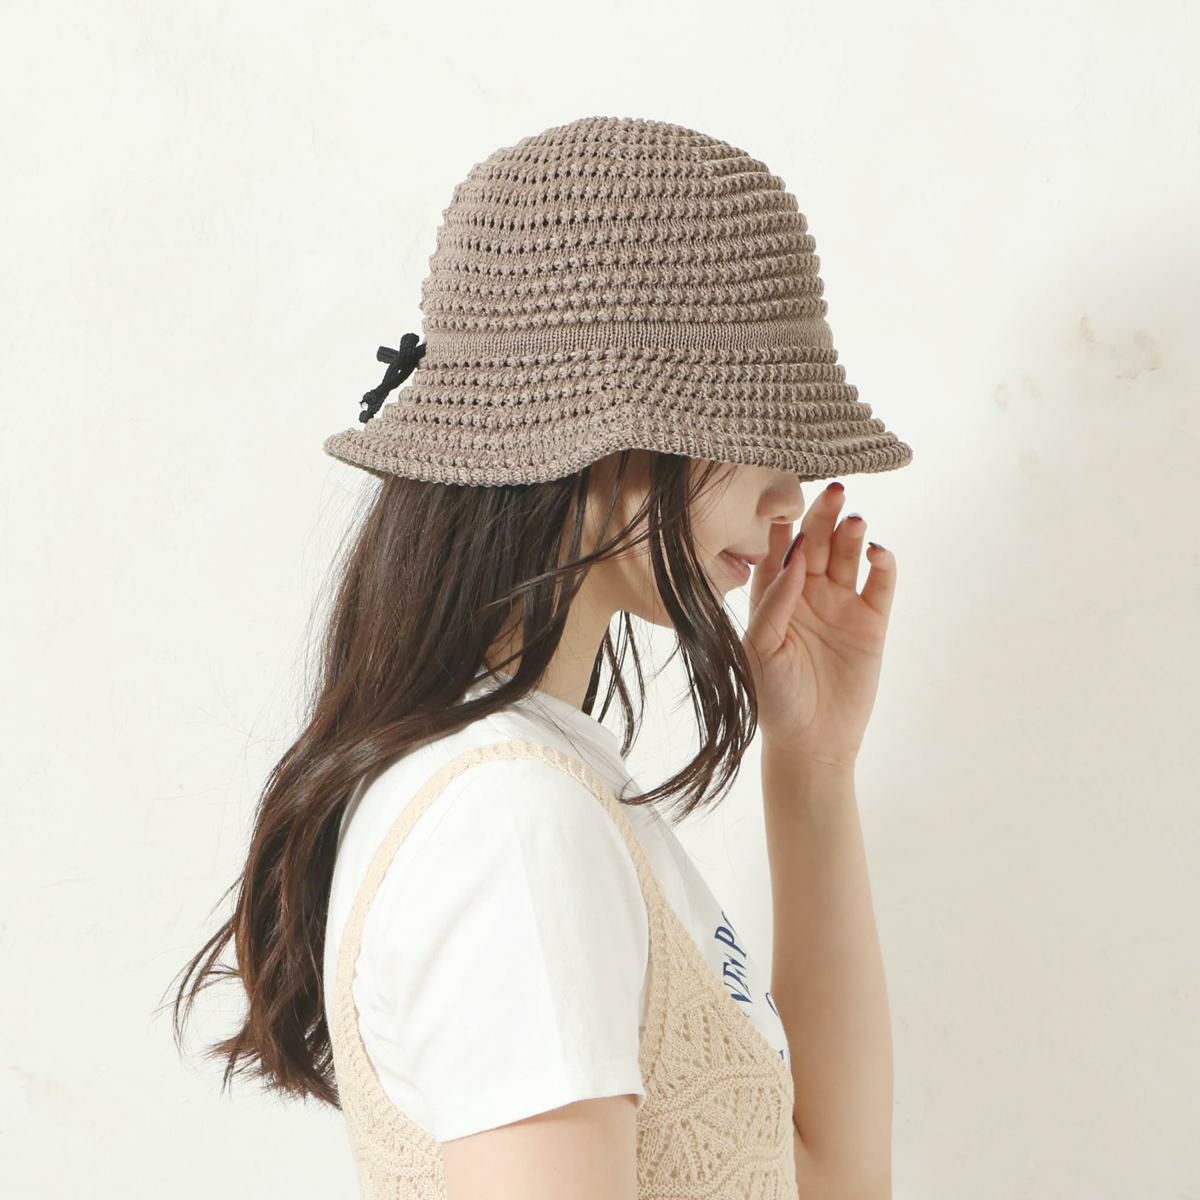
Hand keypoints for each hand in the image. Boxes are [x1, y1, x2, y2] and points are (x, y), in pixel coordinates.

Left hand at [741, 482, 897, 766]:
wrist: (811, 741)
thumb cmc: (773, 696)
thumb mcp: (760, 649)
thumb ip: (773, 603)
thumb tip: (793, 560)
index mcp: (774, 595)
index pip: (779, 549)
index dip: (784, 522)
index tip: (786, 494)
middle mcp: (808, 593)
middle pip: (817, 542)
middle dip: (823, 515)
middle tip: (833, 490)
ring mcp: (841, 605)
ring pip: (847, 556)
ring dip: (850, 534)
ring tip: (853, 519)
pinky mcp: (871, 622)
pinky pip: (879, 584)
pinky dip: (882, 563)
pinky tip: (877, 551)